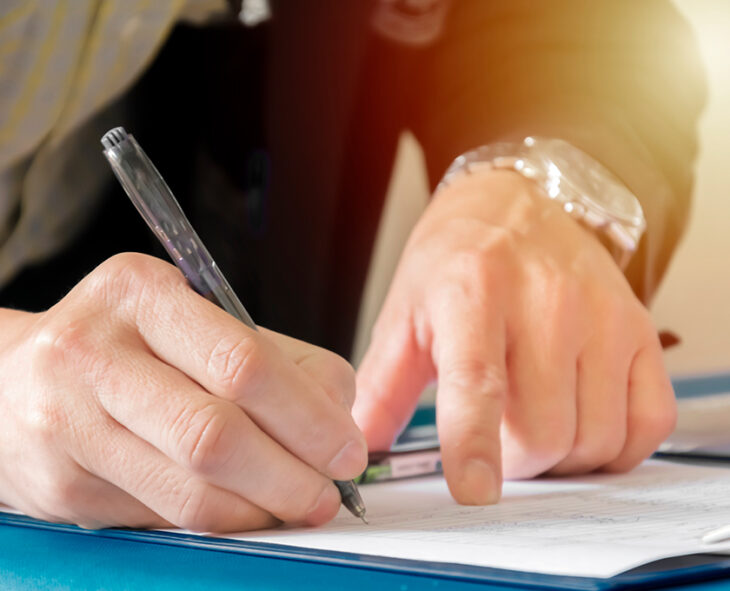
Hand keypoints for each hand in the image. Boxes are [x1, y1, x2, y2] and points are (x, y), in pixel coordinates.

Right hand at [0, 253, 365, 530]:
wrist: (11, 381)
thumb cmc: (123, 342)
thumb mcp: (192, 317)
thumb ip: (273, 357)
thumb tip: (338, 415)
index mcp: (140, 294)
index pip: (243, 363)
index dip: (308, 417)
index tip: (347, 448)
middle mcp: (94, 354)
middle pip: (216, 434)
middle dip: (293, 475)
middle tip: (330, 491)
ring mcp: (70, 426)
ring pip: (192, 490)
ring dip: (264, 508)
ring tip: (299, 505)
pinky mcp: (64, 489)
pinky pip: (165, 518)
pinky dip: (223, 522)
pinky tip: (249, 510)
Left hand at [354, 169, 675, 503]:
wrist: (521, 205)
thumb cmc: (458, 260)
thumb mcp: (405, 311)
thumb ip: (381, 385)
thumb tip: (359, 445)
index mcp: (473, 292)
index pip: (477, 381)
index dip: (475, 444)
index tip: (474, 491)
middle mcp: (546, 302)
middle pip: (543, 432)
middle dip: (513, 463)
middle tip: (496, 440)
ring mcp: (602, 317)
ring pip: (596, 438)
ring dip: (561, 459)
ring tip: (534, 425)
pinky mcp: (640, 331)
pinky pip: (647, 423)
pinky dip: (615, 448)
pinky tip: (582, 425)